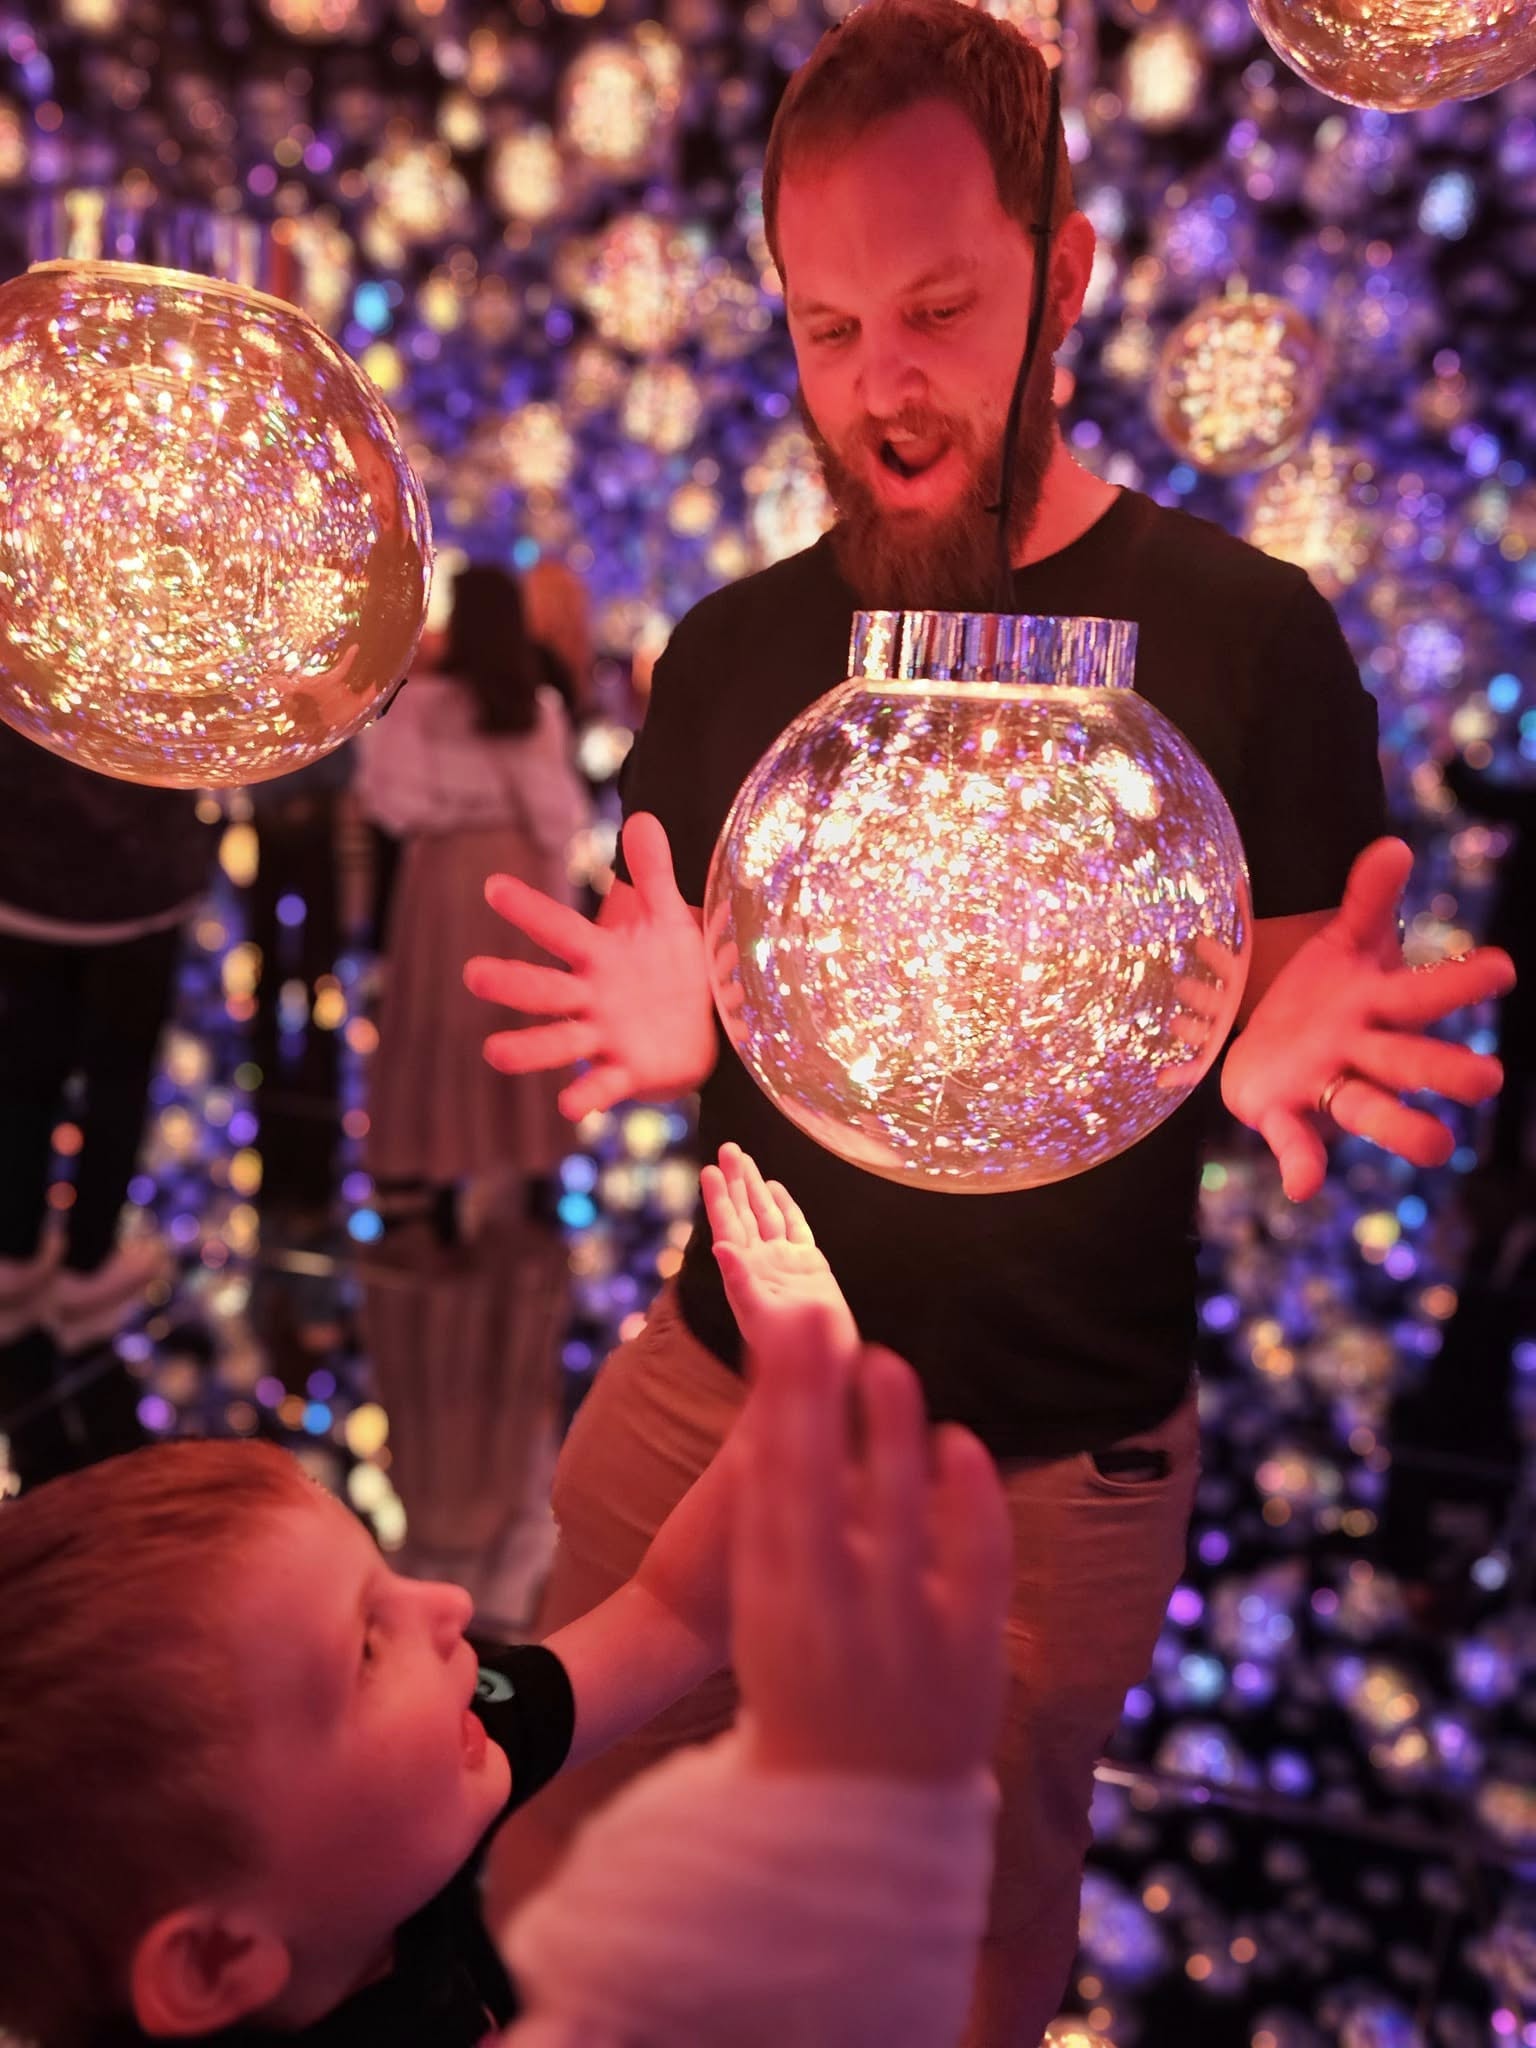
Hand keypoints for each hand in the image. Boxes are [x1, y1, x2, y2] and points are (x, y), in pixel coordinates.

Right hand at [464, 813, 714, 1120]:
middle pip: (545, 989)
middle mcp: (592, 998)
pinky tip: (569, 1106)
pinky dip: (586, 1094)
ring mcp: (605, 1037)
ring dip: (529, 1047)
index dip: (530, 910)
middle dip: (510, 983)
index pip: (560, 930)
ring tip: (494, 1052)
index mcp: (600, 957)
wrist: (707, 1032)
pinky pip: (603, 1085)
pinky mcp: (628, 1072)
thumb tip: (642, 816)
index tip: (494, 887)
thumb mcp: (670, 919)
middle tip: (472, 974)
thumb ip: (654, 873)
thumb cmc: (676, 973)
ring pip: (560, 1041)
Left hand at [701, 1143, 859, 1363]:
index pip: (728, 1226)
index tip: (709, 1169)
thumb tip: (721, 1248)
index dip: (718, 1198)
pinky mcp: (810, 1266)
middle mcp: (762, 1262)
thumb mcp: (760, 1317)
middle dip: (735, 1181)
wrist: (820, 1371)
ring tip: (744, 1159)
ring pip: (768, 1215)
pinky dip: (786, 1207)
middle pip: (745, 1213)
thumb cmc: (788, 1354)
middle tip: (727, 1148)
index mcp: (745, 1272)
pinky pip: (796, 1228)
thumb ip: (740, 1281)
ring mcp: (785, 1262)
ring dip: (755, 1188)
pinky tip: (775, 1189)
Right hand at [732, 1301, 1011, 1782]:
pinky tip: (961, 1442)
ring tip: (889, 1364)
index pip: (771, 1482)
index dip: (779, 1405)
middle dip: (814, 1398)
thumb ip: (780, 1519)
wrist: (848, 1816)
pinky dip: (968, 1501)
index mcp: (775, 1596)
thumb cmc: (803, 1682)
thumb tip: (787, 1415)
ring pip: (893, 1515)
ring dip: (889, 1433)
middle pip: (815, 1485)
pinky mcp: (963, 1654)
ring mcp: (900, 1632)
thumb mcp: (773, 1604)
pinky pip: (971, 1564)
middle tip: (820, 1316)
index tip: (784, 1330)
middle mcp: (829, 1609)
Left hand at [1221, 838, 1514, 1201]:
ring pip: (1369, 1110)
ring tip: (1438, 1146)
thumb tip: (1392, 845)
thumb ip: (1368, 900)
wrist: (1267, 1038)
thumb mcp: (1345, 944)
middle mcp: (1364, 1054)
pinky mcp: (1282, 1113)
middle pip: (1410, 1062)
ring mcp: (1326, 1087)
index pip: (1426, 994)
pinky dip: (1303, 1164)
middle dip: (1446, 1069)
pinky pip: (1297, 1143)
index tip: (1501, 966)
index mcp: (1381, 1008)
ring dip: (1402, 1127)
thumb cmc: (1326, 994)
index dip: (1461, 982)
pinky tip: (1304, 1186)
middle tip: (1489, 1079)